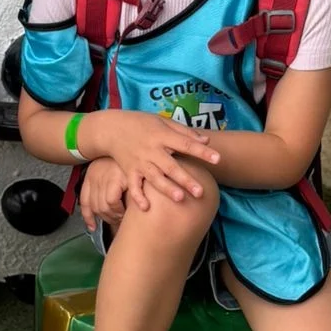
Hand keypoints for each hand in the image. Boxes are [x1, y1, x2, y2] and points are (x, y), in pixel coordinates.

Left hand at [79, 156, 127, 230]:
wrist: (140, 147)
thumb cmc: (131, 162)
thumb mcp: (114, 172)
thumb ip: (108, 187)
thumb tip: (106, 208)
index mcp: (92, 174)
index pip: (85, 200)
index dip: (88, 217)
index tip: (92, 227)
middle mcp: (95, 175)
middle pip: (95, 206)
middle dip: (106, 218)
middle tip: (117, 221)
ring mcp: (104, 176)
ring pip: (103, 206)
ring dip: (114, 216)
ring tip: (123, 217)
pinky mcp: (115, 178)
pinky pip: (112, 201)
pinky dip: (118, 209)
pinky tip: (126, 211)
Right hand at [94, 111, 220, 209]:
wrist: (112, 129)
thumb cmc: (142, 124)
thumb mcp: (163, 121)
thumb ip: (184, 132)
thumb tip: (206, 141)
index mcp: (162, 136)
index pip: (185, 144)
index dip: (201, 152)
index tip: (217, 158)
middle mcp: (152, 150)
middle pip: (171, 166)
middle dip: (185, 179)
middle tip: (200, 192)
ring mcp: (140, 162)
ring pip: (154, 178)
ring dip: (166, 188)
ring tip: (180, 199)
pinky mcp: (129, 171)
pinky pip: (133, 186)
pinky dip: (138, 197)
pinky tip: (146, 208)